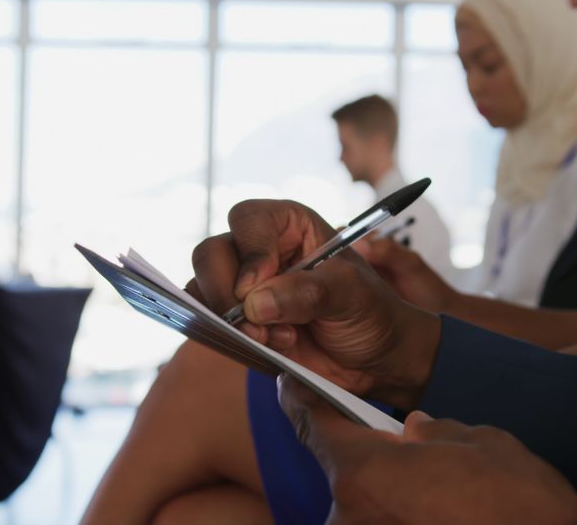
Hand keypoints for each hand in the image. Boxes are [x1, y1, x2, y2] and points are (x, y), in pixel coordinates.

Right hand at [189, 199, 440, 407]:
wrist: (375, 356)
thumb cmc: (371, 311)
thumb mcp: (352, 294)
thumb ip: (307, 293)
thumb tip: (254, 303)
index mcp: (289, 225)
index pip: (247, 220)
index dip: (249, 252)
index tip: (257, 288)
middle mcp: (259, 250)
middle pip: (211, 254)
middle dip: (228, 295)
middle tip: (261, 326)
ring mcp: (243, 286)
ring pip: (202, 290)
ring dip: (229, 322)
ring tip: (275, 341)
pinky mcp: (237, 321)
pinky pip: (208, 324)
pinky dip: (228, 340)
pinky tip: (265, 350)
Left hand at [278, 375, 576, 524]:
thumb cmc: (518, 502)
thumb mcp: (476, 441)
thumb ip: (431, 431)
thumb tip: (413, 432)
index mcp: (365, 474)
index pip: (315, 427)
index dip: (304, 404)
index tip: (296, 391)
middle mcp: (351, 518)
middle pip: (344, 473)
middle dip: (370, 461)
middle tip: (410, 456)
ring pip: (365, 508)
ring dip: (390, 498)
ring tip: (438, 494)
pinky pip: (383, 524)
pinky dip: (402, 516)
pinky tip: (438, 512)